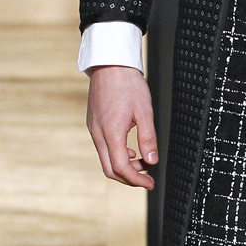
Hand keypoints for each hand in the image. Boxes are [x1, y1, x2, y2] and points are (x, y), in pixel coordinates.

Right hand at [86, 65, 157, 189]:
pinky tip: (130, 150)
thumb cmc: (127, 83)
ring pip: (106, 159)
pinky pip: (103, 148)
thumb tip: (152, 160)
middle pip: (110, 169)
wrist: (110, 63)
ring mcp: (94, 129)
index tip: (149, 183)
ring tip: (142, 162)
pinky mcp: (94, 124)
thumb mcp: (144, 111)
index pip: (121, 167)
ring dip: (124, 166)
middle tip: (147, 178)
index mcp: (111, 132)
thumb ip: (148, 138)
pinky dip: (117, 155)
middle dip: (129, 178)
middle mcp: (98, 133)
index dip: (136, 180)